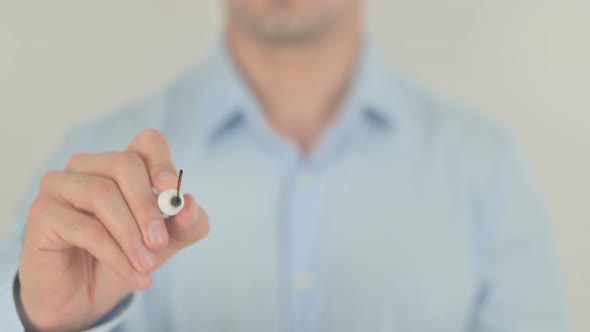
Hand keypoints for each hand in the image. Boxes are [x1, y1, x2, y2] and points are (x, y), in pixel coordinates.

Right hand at [18, 129, 208, 330]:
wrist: (83, 298)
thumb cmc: (123, 258)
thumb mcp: (166, 243)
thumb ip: (187, 224)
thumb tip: (190, 204)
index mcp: (121, 165)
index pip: (147, 142)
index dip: (162, 162)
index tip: (171, 191)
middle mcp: (88, 166)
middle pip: (125, 164)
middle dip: (148, 207)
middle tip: (160, 243)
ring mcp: (60, 185)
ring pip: (102, 194)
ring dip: (130, 236)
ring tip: (146, 266)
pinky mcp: (42, 213)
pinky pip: (85, 227)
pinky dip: (115, 254)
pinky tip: (133, 275)